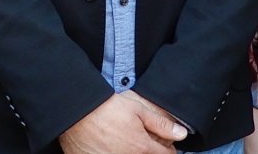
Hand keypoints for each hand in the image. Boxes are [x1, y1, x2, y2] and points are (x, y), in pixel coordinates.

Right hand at [59, 92, 182, 153]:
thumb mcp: (137, 109)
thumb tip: (182, 134)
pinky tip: (110, 146)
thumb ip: (161, 124)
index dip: (167, 148)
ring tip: (124, 142)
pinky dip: (114, 153)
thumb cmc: (105, 108)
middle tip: (139, 140)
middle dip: (148, 151)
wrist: (76, 112)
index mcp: (142, 147)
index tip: (164, 144)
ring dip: (132, 152)